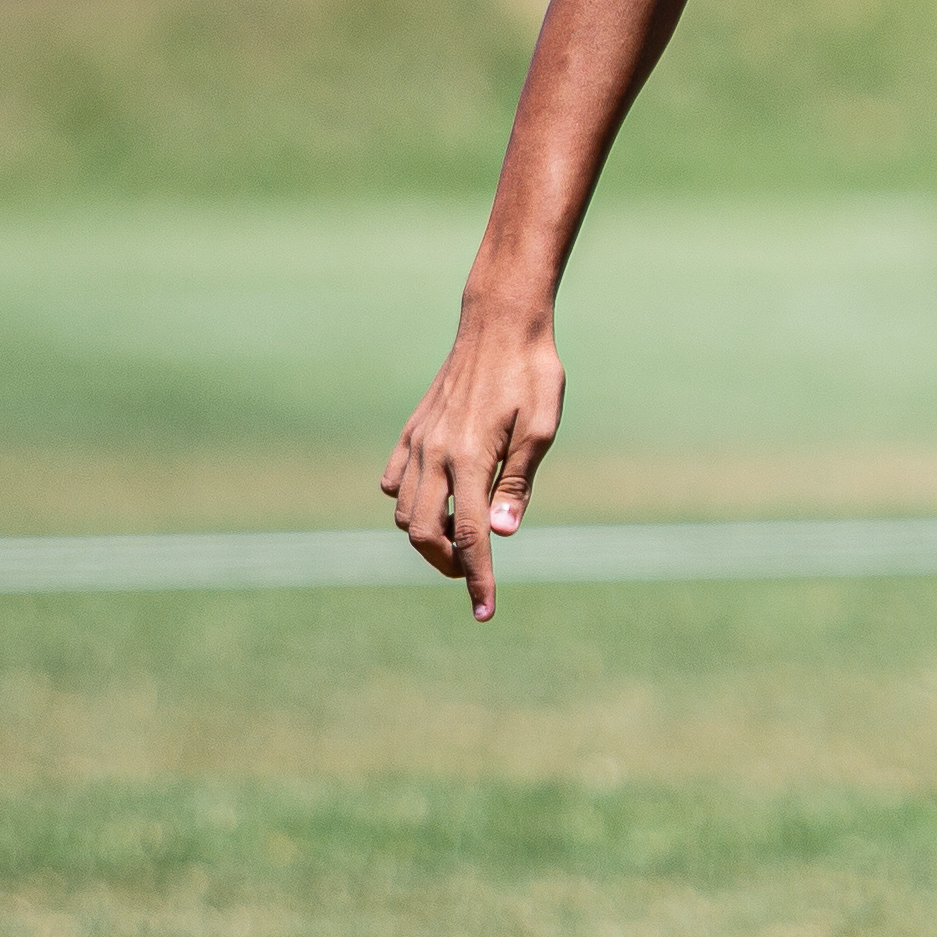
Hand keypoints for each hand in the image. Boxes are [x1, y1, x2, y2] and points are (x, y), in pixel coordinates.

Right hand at [381, 309, 562, 620]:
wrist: (501, 323)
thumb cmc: (532, 374)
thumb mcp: (541, 428)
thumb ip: (518, 484)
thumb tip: (502, 535)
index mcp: (472, 457)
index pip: (471, 536)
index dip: (478, 580)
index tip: (485, 613)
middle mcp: (436, 453)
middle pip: (424, 534)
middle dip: (447, 564)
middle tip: (474, 571)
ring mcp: (418, 441)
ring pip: (405, 511)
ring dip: (429, 535)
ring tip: (463, 533)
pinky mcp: (412, 430)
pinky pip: (395, 481)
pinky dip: (410, 503)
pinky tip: (439, 500)